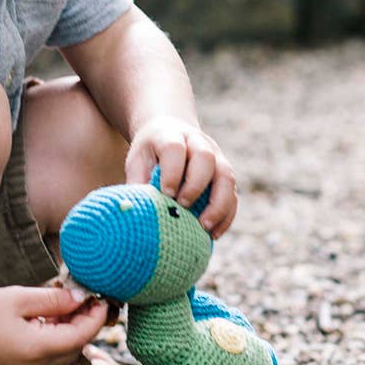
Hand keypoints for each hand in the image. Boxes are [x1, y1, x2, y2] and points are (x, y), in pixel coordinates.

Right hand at [0, 286, 108, 364]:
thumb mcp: (21, 298)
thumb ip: (53, 300)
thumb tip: (80, 298)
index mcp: (38, 349)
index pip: (80, 336)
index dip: (95, 318)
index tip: (103, 300)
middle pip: (75, 348)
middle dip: (86, 324)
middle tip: (90, 300)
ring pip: (64, 354)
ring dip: (72, 332)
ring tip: (71, 305)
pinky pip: (49, 356)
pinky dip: (57, 339)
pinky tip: (52, 319)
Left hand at [125, 116, 238, 239]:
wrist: (169, 130)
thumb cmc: (151, 153)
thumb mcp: (137, 160)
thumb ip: (137, 182)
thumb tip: (132, 211)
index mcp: (170, 135)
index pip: (174, 148)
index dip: (172, 171)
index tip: (166, 193)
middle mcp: (197, 142)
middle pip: (205, 158)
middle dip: (195, 185)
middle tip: (183, 206)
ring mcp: (216, 156)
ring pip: (226, 176)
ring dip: (218, 204)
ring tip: (204, 227)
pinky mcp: (225, 173)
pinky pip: (233, 194)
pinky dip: (226, 215)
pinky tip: (214, 234)